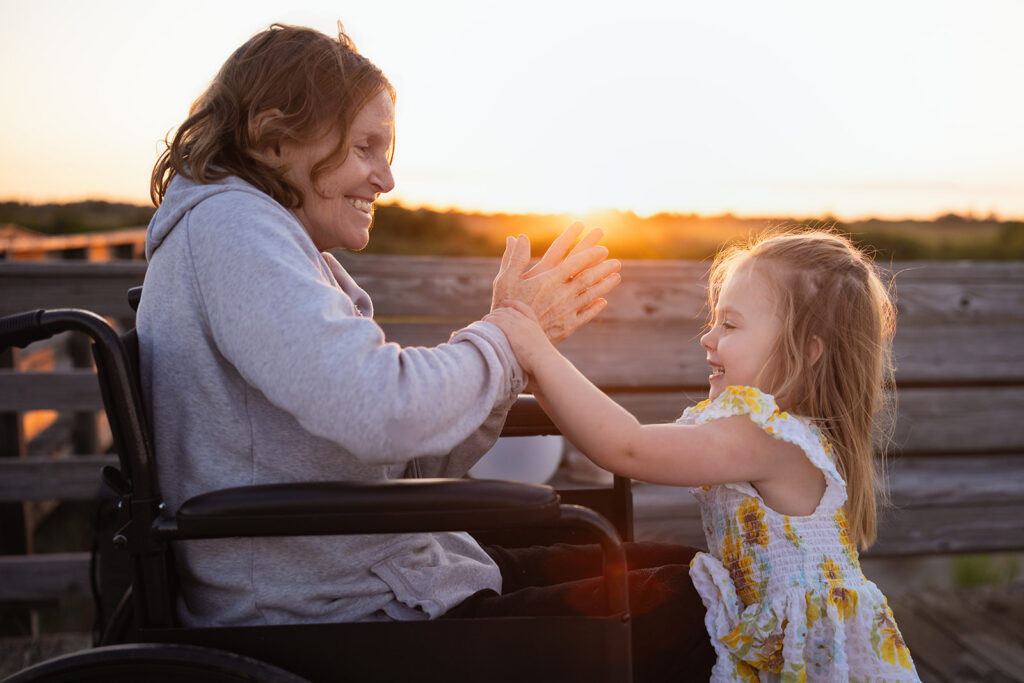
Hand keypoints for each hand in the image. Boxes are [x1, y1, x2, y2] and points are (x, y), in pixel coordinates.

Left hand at [483, 300, 550, 377]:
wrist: (546, 361)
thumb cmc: (544, 362)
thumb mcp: (541, 350)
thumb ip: (533, 347)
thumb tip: (527, 353)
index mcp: (535, 325)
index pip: (524, 308)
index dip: (514, 304)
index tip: (505, 303)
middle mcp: (526, 322)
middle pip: (509, 311)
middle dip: (498, 312)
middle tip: (489, 318)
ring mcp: (519, 325)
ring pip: (500, 315)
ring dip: (490, 317)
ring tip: (483, 323)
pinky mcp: (511, 330)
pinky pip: (496, 321)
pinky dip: (488, 321)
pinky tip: (483, 325)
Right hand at [491, 222, 620, 344]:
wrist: (510, 339)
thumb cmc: (504, 307)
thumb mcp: (505, 279)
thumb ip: (514, 257)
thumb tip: (518, 237)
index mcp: (548, 280)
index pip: (574, 262)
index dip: (589, 254)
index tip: (602, 248)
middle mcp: (561, 294)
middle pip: (588, 277)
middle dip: (603, 267)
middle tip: (616, 260)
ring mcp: (566, 311)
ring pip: (591, 294)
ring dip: (605, 285)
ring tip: (617, 276)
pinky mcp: (567, 326)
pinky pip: (585, 315)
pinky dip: (595, 307)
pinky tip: (602, 302)